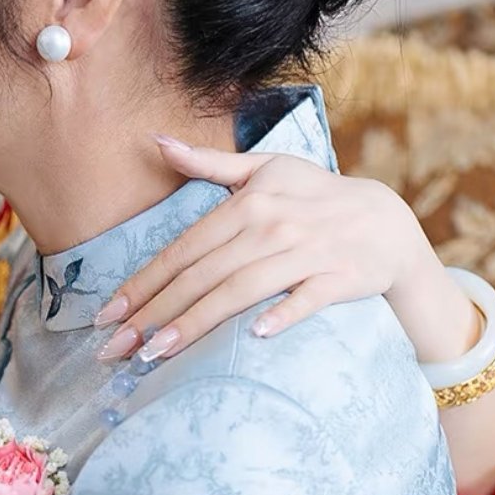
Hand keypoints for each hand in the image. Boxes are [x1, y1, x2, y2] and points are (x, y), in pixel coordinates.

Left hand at [95, 138, 430, 361]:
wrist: (386, 223)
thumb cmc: (316, 197)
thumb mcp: (266, 169)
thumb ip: (209, 163)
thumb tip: (156, 141)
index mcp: (248, 203)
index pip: (183, 250)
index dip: (143, 283)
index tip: (107, 315)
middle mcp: (271, 226)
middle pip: (202, 275)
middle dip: (154, 313)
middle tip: (117, 348)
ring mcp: (306, 252)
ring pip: (240, 290)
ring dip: (196, 322)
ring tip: (157, 353)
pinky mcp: (339, 278)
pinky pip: (306, 298)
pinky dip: (281, 314)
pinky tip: (252, 337)